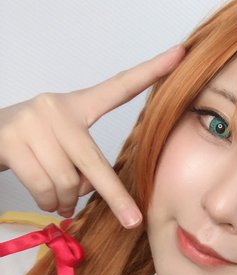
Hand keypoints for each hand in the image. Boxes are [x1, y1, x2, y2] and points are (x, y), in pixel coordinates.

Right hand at [0, 45, 184, 227]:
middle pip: (95, 162)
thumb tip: (90, 194)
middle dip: (116, 197)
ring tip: (59, 200)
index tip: (181, 54)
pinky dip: (47, 202)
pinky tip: (46, 199)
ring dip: (64, 200)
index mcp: (76, 106)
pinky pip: (44, 187)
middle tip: (132, 221)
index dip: (151, 71)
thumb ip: (82, 161)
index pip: (118, 87)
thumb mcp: (60, 143)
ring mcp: (33, 123)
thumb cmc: (29, 144)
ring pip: (66, 182)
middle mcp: (57, 108)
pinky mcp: (12, 141)